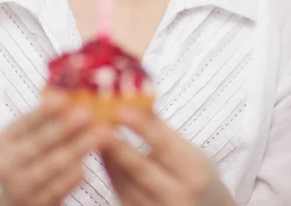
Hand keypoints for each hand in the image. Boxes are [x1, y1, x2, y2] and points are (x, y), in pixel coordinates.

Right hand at [0, 90, 108, 205]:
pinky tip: (88, 165)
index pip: (26, 122)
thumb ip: (48, 117)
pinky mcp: (34, 205)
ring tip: (102, 134)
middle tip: (88, 113)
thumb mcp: (32, 136)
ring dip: (79, 148)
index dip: (44, 111)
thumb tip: (70, 90)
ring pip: (52, 165)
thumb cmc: (34, 157)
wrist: (21, 199)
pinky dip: (73, 176)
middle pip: (39, 144)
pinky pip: (57, 189)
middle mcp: (6, 163)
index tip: (63, 98)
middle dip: (65, 128)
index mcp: (6, 139)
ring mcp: (19, 187)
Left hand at [101, 108, 234, 205]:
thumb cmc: (196, 174)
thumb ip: (160, 128)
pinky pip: (120, 193)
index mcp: (195, 173)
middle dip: (116, 144)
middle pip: (140, 168)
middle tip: (96, 121)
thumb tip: (135, 94)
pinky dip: (109, 172)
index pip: (164, 145)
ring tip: (94, 132)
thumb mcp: (189, 150)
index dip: (141, 126)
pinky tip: (103, 153)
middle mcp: (179, 197)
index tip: (120, 107)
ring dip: (108, 156)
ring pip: (124, 183)